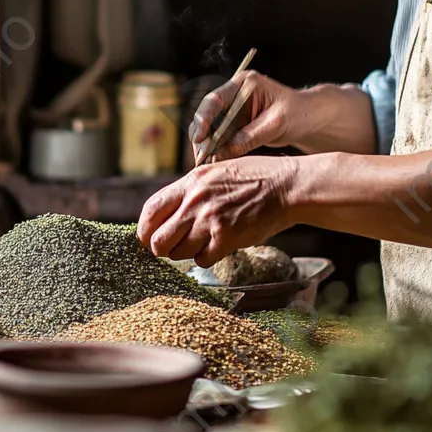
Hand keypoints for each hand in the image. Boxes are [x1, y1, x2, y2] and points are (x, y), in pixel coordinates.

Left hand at [137, 155, 299, 265]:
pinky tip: (220, 244)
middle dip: (162, 248)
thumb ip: (193, 189)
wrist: (287, 186)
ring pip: (179, 253)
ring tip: (204, 241)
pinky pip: (203, 260)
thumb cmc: (257, 177)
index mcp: (192, 181)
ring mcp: (210, 221)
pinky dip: (207, 258)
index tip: (147, 237)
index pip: (151, 209)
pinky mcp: (226, 238)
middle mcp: (196, 201)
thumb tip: (171, 213)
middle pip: (158, 240)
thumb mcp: (218, 171)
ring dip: (188, 253)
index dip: (144, 229)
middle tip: (174, 247)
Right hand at [189, 71, 302, 163]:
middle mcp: (234, 95)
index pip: (216, 99)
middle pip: (207, 114)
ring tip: (205, 162)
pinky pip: (219, 138)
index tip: (200, 137)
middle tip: (201, 156)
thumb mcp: (275, 124)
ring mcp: (233, 110)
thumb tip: (222, 152)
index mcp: (244, 84)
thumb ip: (249, 137)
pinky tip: (215, 161)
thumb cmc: (297, 113)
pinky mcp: (235, 125)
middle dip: (201, 135)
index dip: (204, 118)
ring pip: (210, 128)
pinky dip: (216, 149)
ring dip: (206, 145)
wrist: (307, 119)